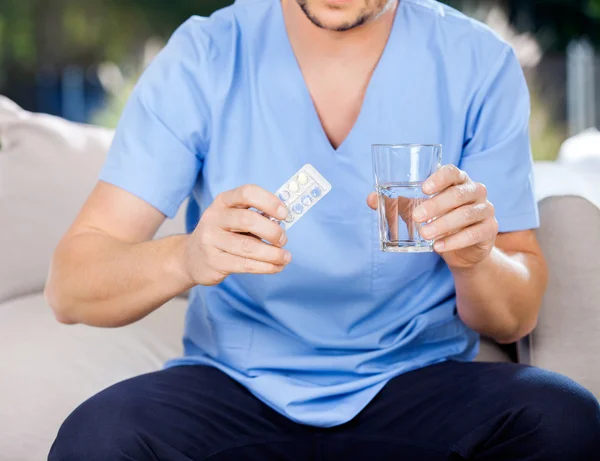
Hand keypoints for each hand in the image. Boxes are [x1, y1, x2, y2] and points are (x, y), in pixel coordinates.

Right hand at [182, 185, 290, 285]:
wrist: (191, 257)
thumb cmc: (222, 234)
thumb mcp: (233, 217)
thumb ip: (255, 216)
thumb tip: (283, 223)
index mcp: (223, 201)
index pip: (247, 193)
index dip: (269, 202)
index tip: (284, 214)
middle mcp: (214, 218)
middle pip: (248, 220)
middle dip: (272, 231)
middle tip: (283, 240)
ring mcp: (211, 240)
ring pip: (248, 247)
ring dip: (273, 254)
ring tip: (285, 257)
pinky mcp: (214, 261)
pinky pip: (245, 264)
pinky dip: (266, 267)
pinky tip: (276, 267)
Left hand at [366, 165, 497, 268]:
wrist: (462, 248)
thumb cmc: (438, 220)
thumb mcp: (417, 210)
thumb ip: (396, 203)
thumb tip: (370, 199)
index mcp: (458, 180)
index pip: (452, 171)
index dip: (439, 178)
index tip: (423, 188)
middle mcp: (475, 191)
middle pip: (458, 193)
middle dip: (436, 205)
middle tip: (416, 217)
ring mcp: (485, 209)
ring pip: (467, 213)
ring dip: (444, 224)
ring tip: (424, 234)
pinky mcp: (490, 229)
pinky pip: (475, 233)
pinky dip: (455, 241)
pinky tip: (439, 247)